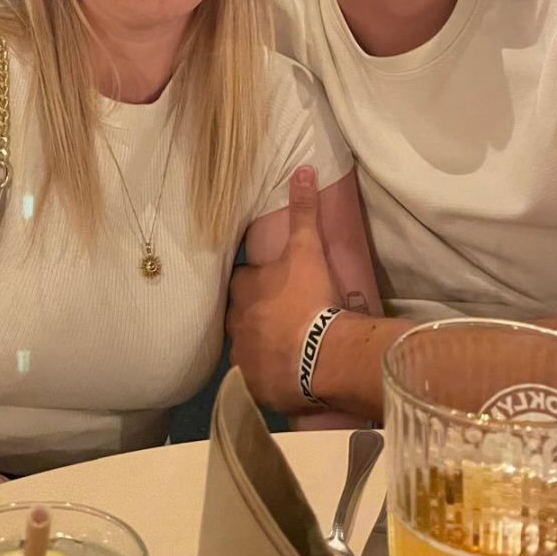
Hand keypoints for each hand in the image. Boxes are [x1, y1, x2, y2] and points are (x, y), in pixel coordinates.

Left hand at [227, 166, 343, 413]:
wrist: (322, 356)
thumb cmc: (311, 299)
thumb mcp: (308, 250)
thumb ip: (304, 211)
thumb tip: (302, 169)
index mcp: (243, 290)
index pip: (243, 281)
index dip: (259, 282)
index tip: (277, 285)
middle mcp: (235, 324)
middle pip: (242, 315)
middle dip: (257, 314)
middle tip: (285, 315)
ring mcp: (243, 358)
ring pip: (249, 347)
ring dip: (264, 345)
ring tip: (290, 346)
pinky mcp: (255, 386)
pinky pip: (260, 379)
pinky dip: (271, 375)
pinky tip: (290, 373)